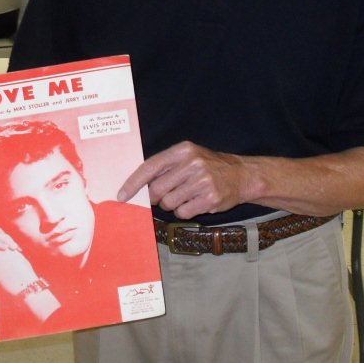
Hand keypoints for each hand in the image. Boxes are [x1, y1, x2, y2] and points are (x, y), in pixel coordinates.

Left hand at [117, 141, 246, 219]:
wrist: (242, 175)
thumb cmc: (209, 166)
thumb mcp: (189, 157)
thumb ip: (166, 168)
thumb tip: (139, 187)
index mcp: (183, 150)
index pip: (149, 167)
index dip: (133, 183)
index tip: (122, 196)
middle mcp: (192, 163)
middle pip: (157, 190)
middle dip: (156, 197)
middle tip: (167, 194)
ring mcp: (202, 181)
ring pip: (168, 203)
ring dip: (173, 204)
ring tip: (188, 195)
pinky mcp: (210, 198)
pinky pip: (183, 212)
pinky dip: (185, 211)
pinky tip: (196, 202)